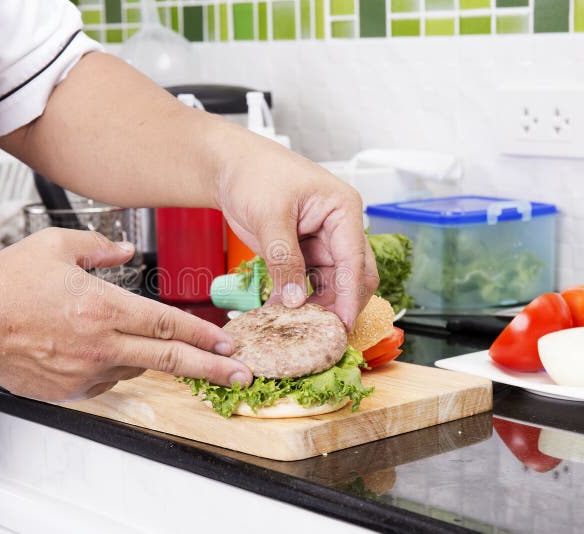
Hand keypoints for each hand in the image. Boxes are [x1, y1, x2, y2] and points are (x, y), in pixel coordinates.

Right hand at [0, 228, 250, 400]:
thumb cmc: (3, 286)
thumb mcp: (54, 246)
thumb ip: (97, 246)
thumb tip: (123, 251)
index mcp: (102, 307)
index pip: (168, 324)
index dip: (203, 334)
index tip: (228, 342)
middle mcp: (100, 345)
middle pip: (169, 360)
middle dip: (211, 368)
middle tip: (239, 375)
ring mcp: (84, 372)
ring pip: (135, 369)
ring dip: (149, 360)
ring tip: (143, 346)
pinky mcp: (69, 390)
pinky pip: (105, 380)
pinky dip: (113, 367)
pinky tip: (99, 350)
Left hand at [216, 127, 378, 327]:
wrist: (229, 167)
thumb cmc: (254, 173)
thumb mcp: (269, 216)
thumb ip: (283, 259)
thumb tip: (294, 300)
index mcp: (343, 209)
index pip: (354, 260)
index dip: (348, 296)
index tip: (341, 326)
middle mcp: (339, 228)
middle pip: (352, 278)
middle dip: (338, 306)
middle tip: (320, 335)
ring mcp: (322, 243)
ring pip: (330, 286)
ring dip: (315, 307)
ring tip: (294, 328)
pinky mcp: (303, 254)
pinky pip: (307, 284)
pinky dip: (296, 300)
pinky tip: (279, 315)